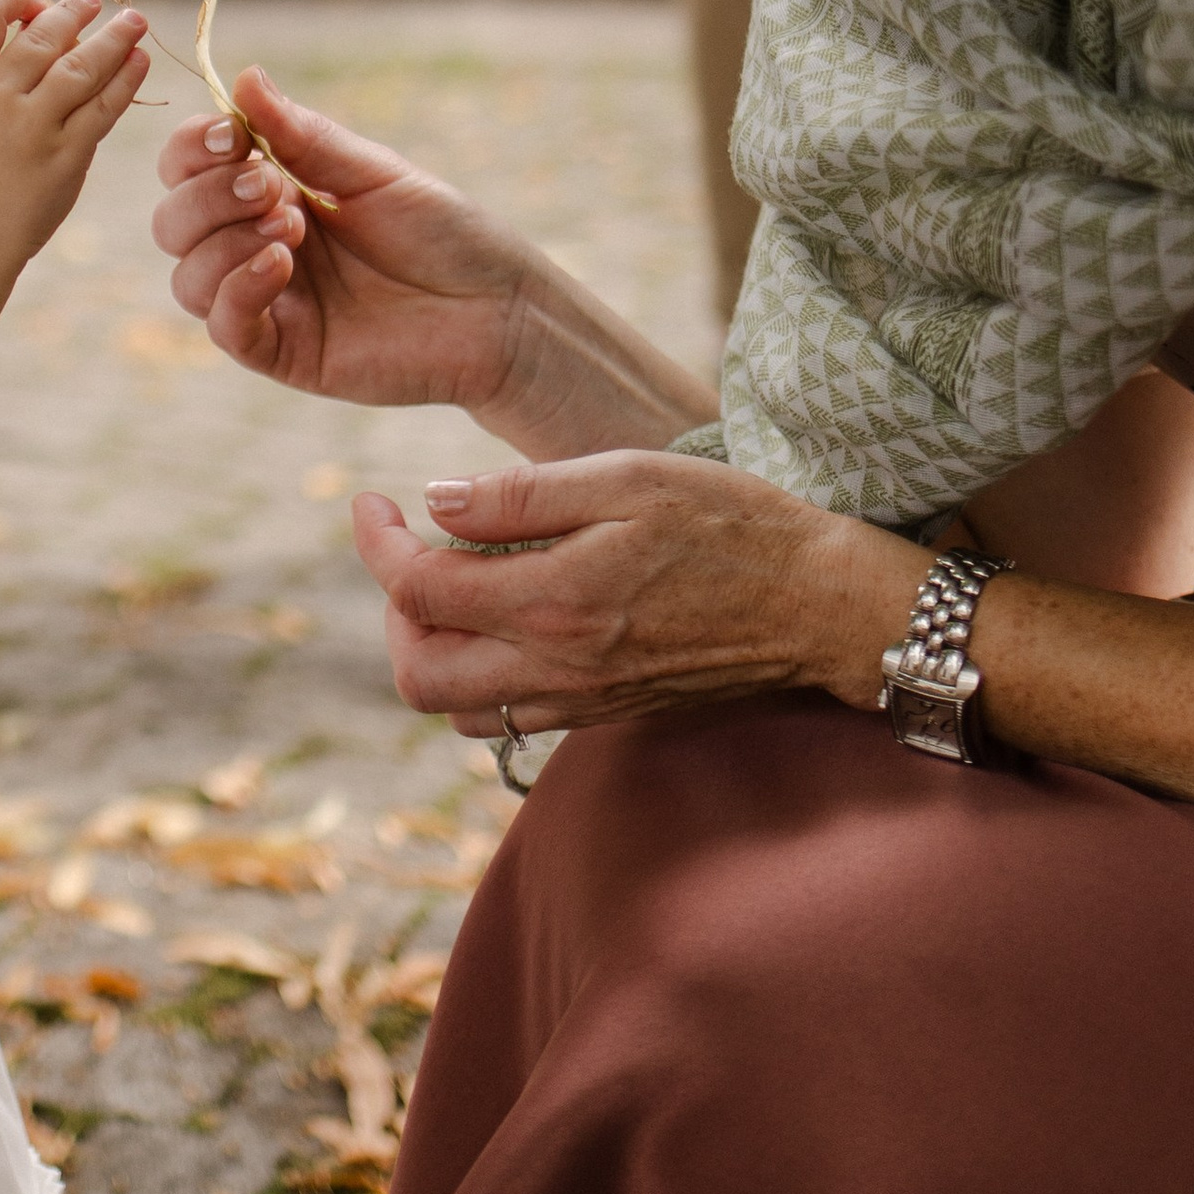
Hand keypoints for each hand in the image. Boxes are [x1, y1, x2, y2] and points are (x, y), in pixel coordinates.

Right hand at [0, 0, 149, 271]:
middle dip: (73, 11)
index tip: (36, 4)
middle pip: (43, 36)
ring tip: (134, 21)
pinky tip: (139, 61)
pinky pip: (104, 108)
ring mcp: (32, 129)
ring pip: (80, 66)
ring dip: (113, 37)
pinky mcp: (65, 157)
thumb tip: (50, 21)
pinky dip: (126, 79)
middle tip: (93, 0)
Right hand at [153, 68, 537, 412]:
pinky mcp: (283, 352)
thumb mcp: (372, 172)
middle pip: (173, 222)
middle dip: (206, 195)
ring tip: (291, 228)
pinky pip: (225, 326)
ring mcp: (267, 301)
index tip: (231, 136)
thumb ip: (302, 135)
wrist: (497, 308)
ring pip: (187, 277)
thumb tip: (243, 77)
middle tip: (271, 186)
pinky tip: (282, 266)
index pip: (190, 169)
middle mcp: (255, 247)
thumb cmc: (445, 233)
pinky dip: (238, 289)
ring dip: (223, 242)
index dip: (192, 150)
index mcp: (273, 193)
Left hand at [351, 451, 914, 735]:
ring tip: (457, 583)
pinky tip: (506, 617)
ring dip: (432, 648)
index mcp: (555, 600)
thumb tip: (433, 500)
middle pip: (417, 674)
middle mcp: (557, 665)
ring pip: (456, 707)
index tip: (372, 502)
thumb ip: (522, 492)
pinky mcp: (603, 712)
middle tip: (413, 551)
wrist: (821, 604)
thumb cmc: (735, 524)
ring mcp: (580, 700)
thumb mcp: (629, 477)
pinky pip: (508, 717)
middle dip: (393, 612)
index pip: (417, 589)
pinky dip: (479, 674)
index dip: (375, 542)